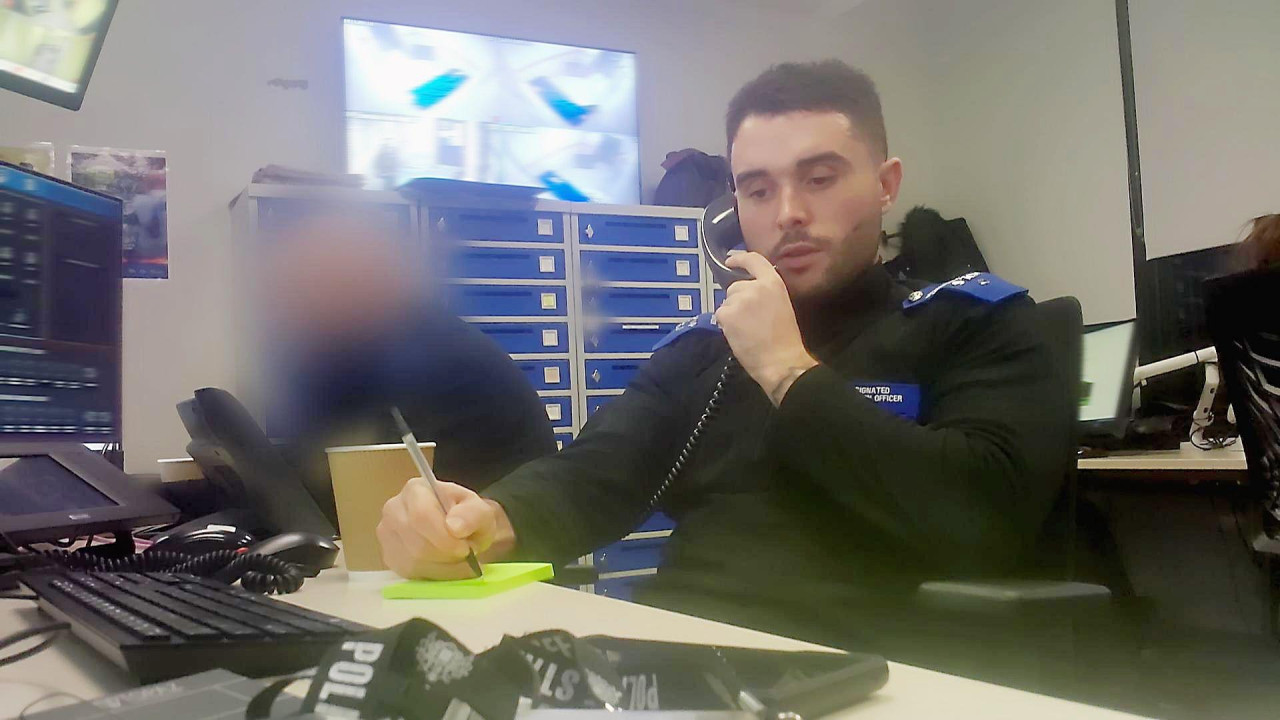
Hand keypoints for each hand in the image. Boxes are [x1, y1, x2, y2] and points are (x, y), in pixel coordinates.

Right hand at [376, 477, 514, 578]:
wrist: (459, 530)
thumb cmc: (467, 517)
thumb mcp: (481, 511)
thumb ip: (473, 515)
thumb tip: (455, 527)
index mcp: (415, 490)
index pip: (422, 516)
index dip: (444, 538)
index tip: (465, 548)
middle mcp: (394, 509)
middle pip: (417, 544)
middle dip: (446, 555)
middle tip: (464, 554)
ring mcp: (387, 534)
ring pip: (413, 562)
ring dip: (442, 567)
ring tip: (456, 558)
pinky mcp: (389, 556)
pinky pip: (410, 573)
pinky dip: (433, 574)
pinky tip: (444, 565)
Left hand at [714, 252, 817, 405]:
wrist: (780, 361)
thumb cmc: (785, 339)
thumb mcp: (781, 306)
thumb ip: (766, 295)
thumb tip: (748, 294)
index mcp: (773, 283)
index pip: (754, 260)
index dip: (739, 259)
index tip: (730, 261)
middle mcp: (755, 287)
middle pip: (735, 288)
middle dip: (737, 301)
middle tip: (749, 321)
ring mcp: (739, 299)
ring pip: (726, 303)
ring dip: (732, 314)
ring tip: (746, 330)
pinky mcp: (726, 313)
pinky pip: (720, 315)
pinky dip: (725, 324)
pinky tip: (738, 335)